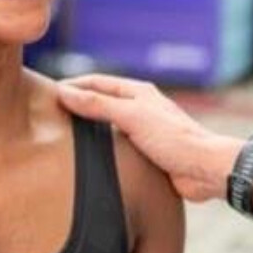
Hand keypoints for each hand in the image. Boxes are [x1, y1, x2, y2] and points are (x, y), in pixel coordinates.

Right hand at [57, 74, 242, 202]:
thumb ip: (98, 104)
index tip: (48, 93)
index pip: (96, 82)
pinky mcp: (145, 152)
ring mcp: (142, 130)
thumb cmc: (174, 139)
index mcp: (138, 92)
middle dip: (77, 104)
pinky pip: (116, 146)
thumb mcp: (132, 116)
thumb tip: (65, 93)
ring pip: (107, 124)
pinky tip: (88, 159)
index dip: (72, 86)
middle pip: (100, 101)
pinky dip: (100, 148)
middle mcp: (139, 108)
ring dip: (88, 127)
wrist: (204, 170)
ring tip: (62, 136)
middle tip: (49, 114)